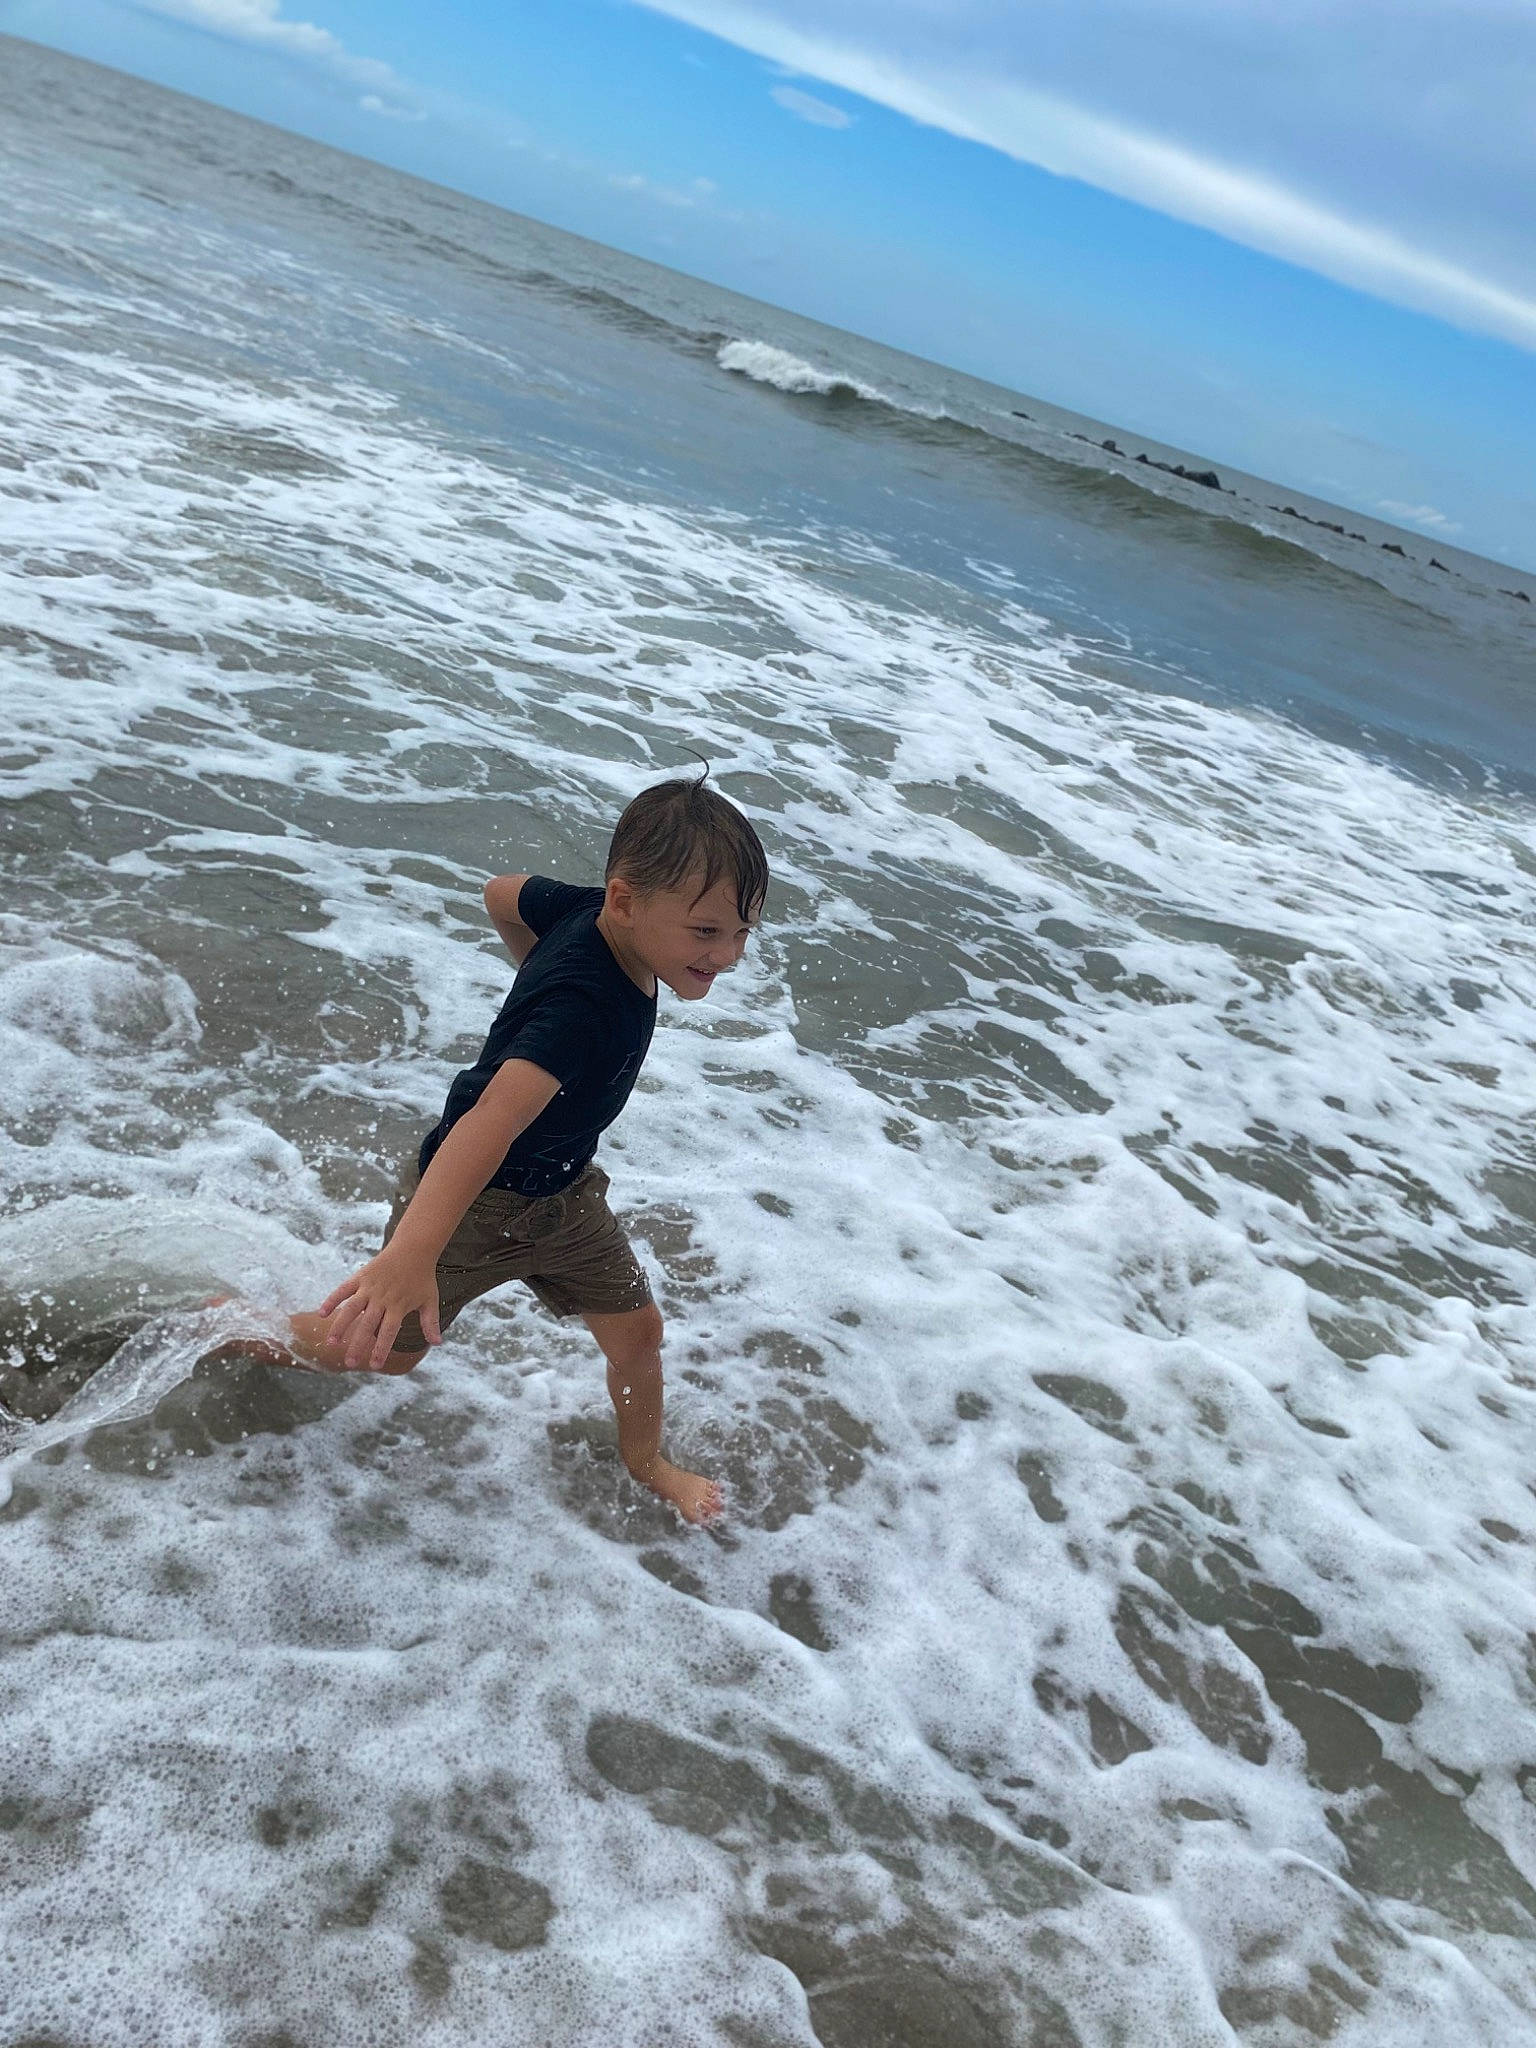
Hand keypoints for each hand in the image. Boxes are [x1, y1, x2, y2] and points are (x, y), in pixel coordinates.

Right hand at [319, 1247, 441, 1369]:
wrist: (414, 1248)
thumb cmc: (423, 1277)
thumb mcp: (430, 1300)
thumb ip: (430, 1322)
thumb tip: (437, 1343)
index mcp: (398, 1306)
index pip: (388, 1332)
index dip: (381, 1349)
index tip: (375, 1365)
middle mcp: (382, 1298)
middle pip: (367, 1325)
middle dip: (358, 1345)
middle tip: (350, 1363)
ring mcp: (369, 1287)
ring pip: (351, 1309)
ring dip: (340, 1325)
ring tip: (331, 1342)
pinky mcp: (360, 1277)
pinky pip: (343, 1289)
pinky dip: (332, 1300)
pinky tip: (321, 1314)